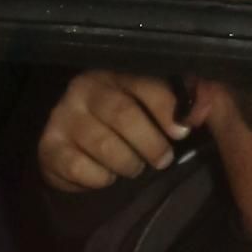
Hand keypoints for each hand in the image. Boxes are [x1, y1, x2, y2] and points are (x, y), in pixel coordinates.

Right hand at [37, 69, 190, 194]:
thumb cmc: (122, 129)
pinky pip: (80, 167)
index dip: (166, 108)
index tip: (183, 132)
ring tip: (134, 167)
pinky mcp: (48, 146)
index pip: (143, 83)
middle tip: (162, 160)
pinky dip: (101, 179)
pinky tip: (106, 175)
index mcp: (115, 73)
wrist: (74, 152)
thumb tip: (203, 108)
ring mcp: (62, 116)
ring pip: (104, 145)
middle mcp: (84, 88)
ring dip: (128, 163)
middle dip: (150, 143)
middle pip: (122, 113)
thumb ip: (179, 106)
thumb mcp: (150, 111)